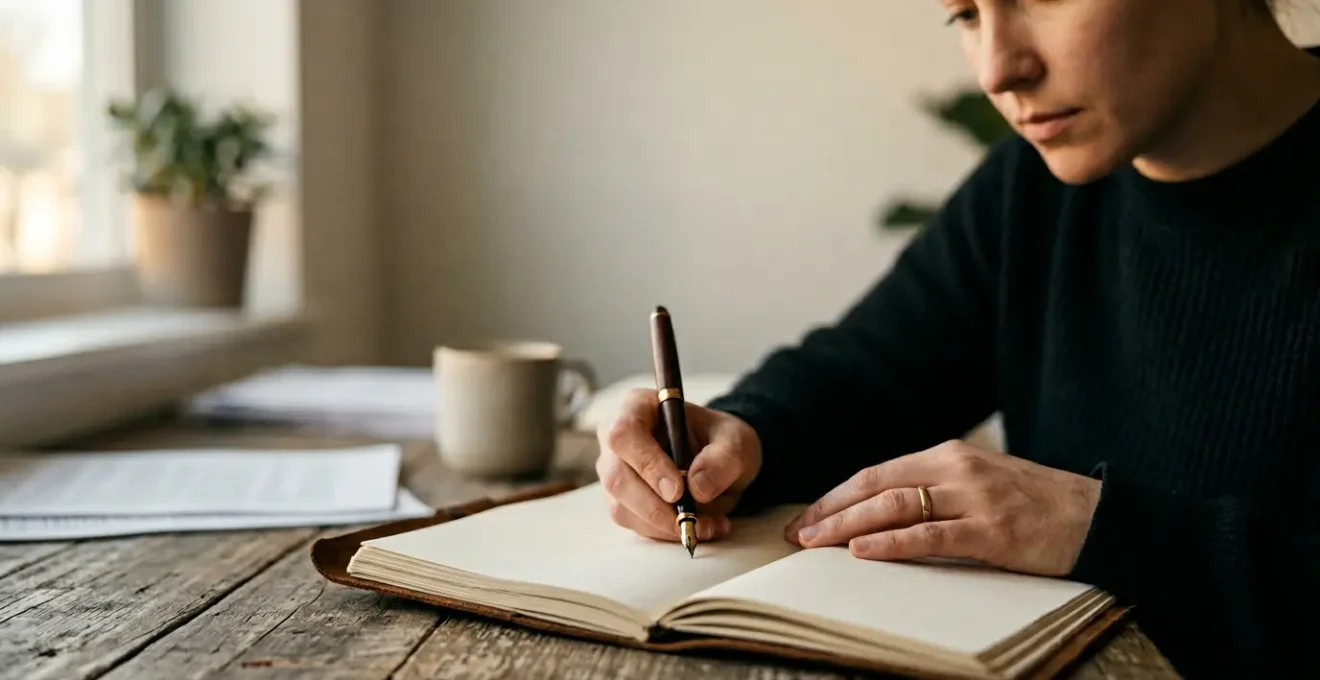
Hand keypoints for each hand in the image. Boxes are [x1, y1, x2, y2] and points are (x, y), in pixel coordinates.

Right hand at [596, 388, 761, 542]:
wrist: (718, 460)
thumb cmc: (720, 440)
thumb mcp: (735, 441)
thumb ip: (723, 458)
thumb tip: (697, 487)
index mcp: (638, 408)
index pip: (624, 434)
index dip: (647, 464)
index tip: (677, 490)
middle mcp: (616, 440)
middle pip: (617, 478)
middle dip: (656, 508)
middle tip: (693, 520)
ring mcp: (615, 472)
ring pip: (623, 508)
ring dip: (666, 526)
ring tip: (709, 526)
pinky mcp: (622, 501)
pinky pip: (635, 525)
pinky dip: (667, 533)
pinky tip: (699, 527)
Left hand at [784, 440, 1101, 575]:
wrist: (1101, 516)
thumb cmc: (1037, 504)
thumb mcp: (981, 482)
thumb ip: (936, 489)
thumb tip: (881, 510)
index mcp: (949, 455)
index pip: (876, 473)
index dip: (835, 495)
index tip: (805, 517)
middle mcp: (956, 468)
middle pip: (875, 486)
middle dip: (829, 510)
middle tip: (795, 533)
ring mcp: (974, 498)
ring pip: (894, 507)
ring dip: (847, 526)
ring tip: (814, 542)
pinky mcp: (993, 530)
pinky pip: (931, 536)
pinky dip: (892, 544)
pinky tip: (862, 552)